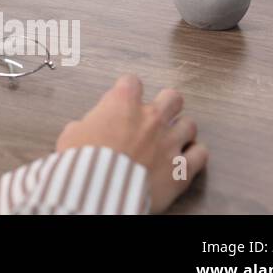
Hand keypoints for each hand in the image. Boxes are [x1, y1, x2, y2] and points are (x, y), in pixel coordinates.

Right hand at [56, 74, 207, 212]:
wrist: (99, 191)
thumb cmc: (84, 162)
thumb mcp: (72, 135)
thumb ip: (87, 125)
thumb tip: (87, 129)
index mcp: (122, 104)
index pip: (131, 81)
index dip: (127, 90)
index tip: (124, 99)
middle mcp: (150, 118)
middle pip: (172, 97)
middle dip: (165, 104)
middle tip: (157, 115)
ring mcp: (170, 142)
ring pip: (190, 124)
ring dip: (180, 130)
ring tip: (171, 139)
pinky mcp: (182, 169)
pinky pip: (201, 154)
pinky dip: (195, 155)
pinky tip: (186, 158)